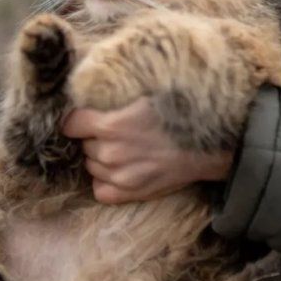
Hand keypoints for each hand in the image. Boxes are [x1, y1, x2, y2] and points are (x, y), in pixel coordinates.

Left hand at [62, 98, 234, 204]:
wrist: (209, 145)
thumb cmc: (181, 113)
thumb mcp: (147, 93)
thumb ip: (118, 96)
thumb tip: (95, 87)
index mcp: (110, 125)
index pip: (71, 124)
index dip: (79, 119)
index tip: (87, 117)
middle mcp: (110, 153)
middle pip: (84, 144)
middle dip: (95, 137)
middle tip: (116, 130)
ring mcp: (119, 176)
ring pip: (92, 165)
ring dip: (101, 157)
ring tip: (123, 149)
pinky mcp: (129, 193)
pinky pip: (100, 190)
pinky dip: (105, 181)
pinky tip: (119, 170)